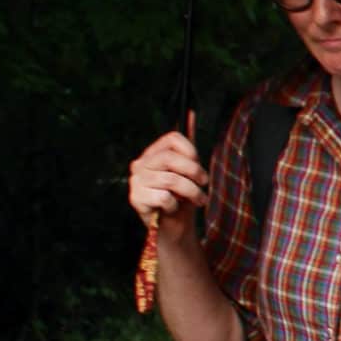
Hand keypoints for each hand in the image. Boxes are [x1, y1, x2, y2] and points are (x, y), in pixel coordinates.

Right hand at [127, 131, 205, 245]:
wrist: (173, 228)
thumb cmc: (181, 198)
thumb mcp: (188, 171)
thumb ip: (188, 146)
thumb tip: (191, 112)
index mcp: (152, 153)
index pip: (171, 138)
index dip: (191, 151)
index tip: (199, 166)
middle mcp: (140, 164)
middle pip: (170, 158)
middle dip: (193, 171)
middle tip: (204, 184)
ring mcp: (136, 181)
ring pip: (170, 180)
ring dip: (191, 192)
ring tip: (199, 200)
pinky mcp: (135, 199)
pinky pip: (164, 197)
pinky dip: (175, 206)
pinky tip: (173, 209)